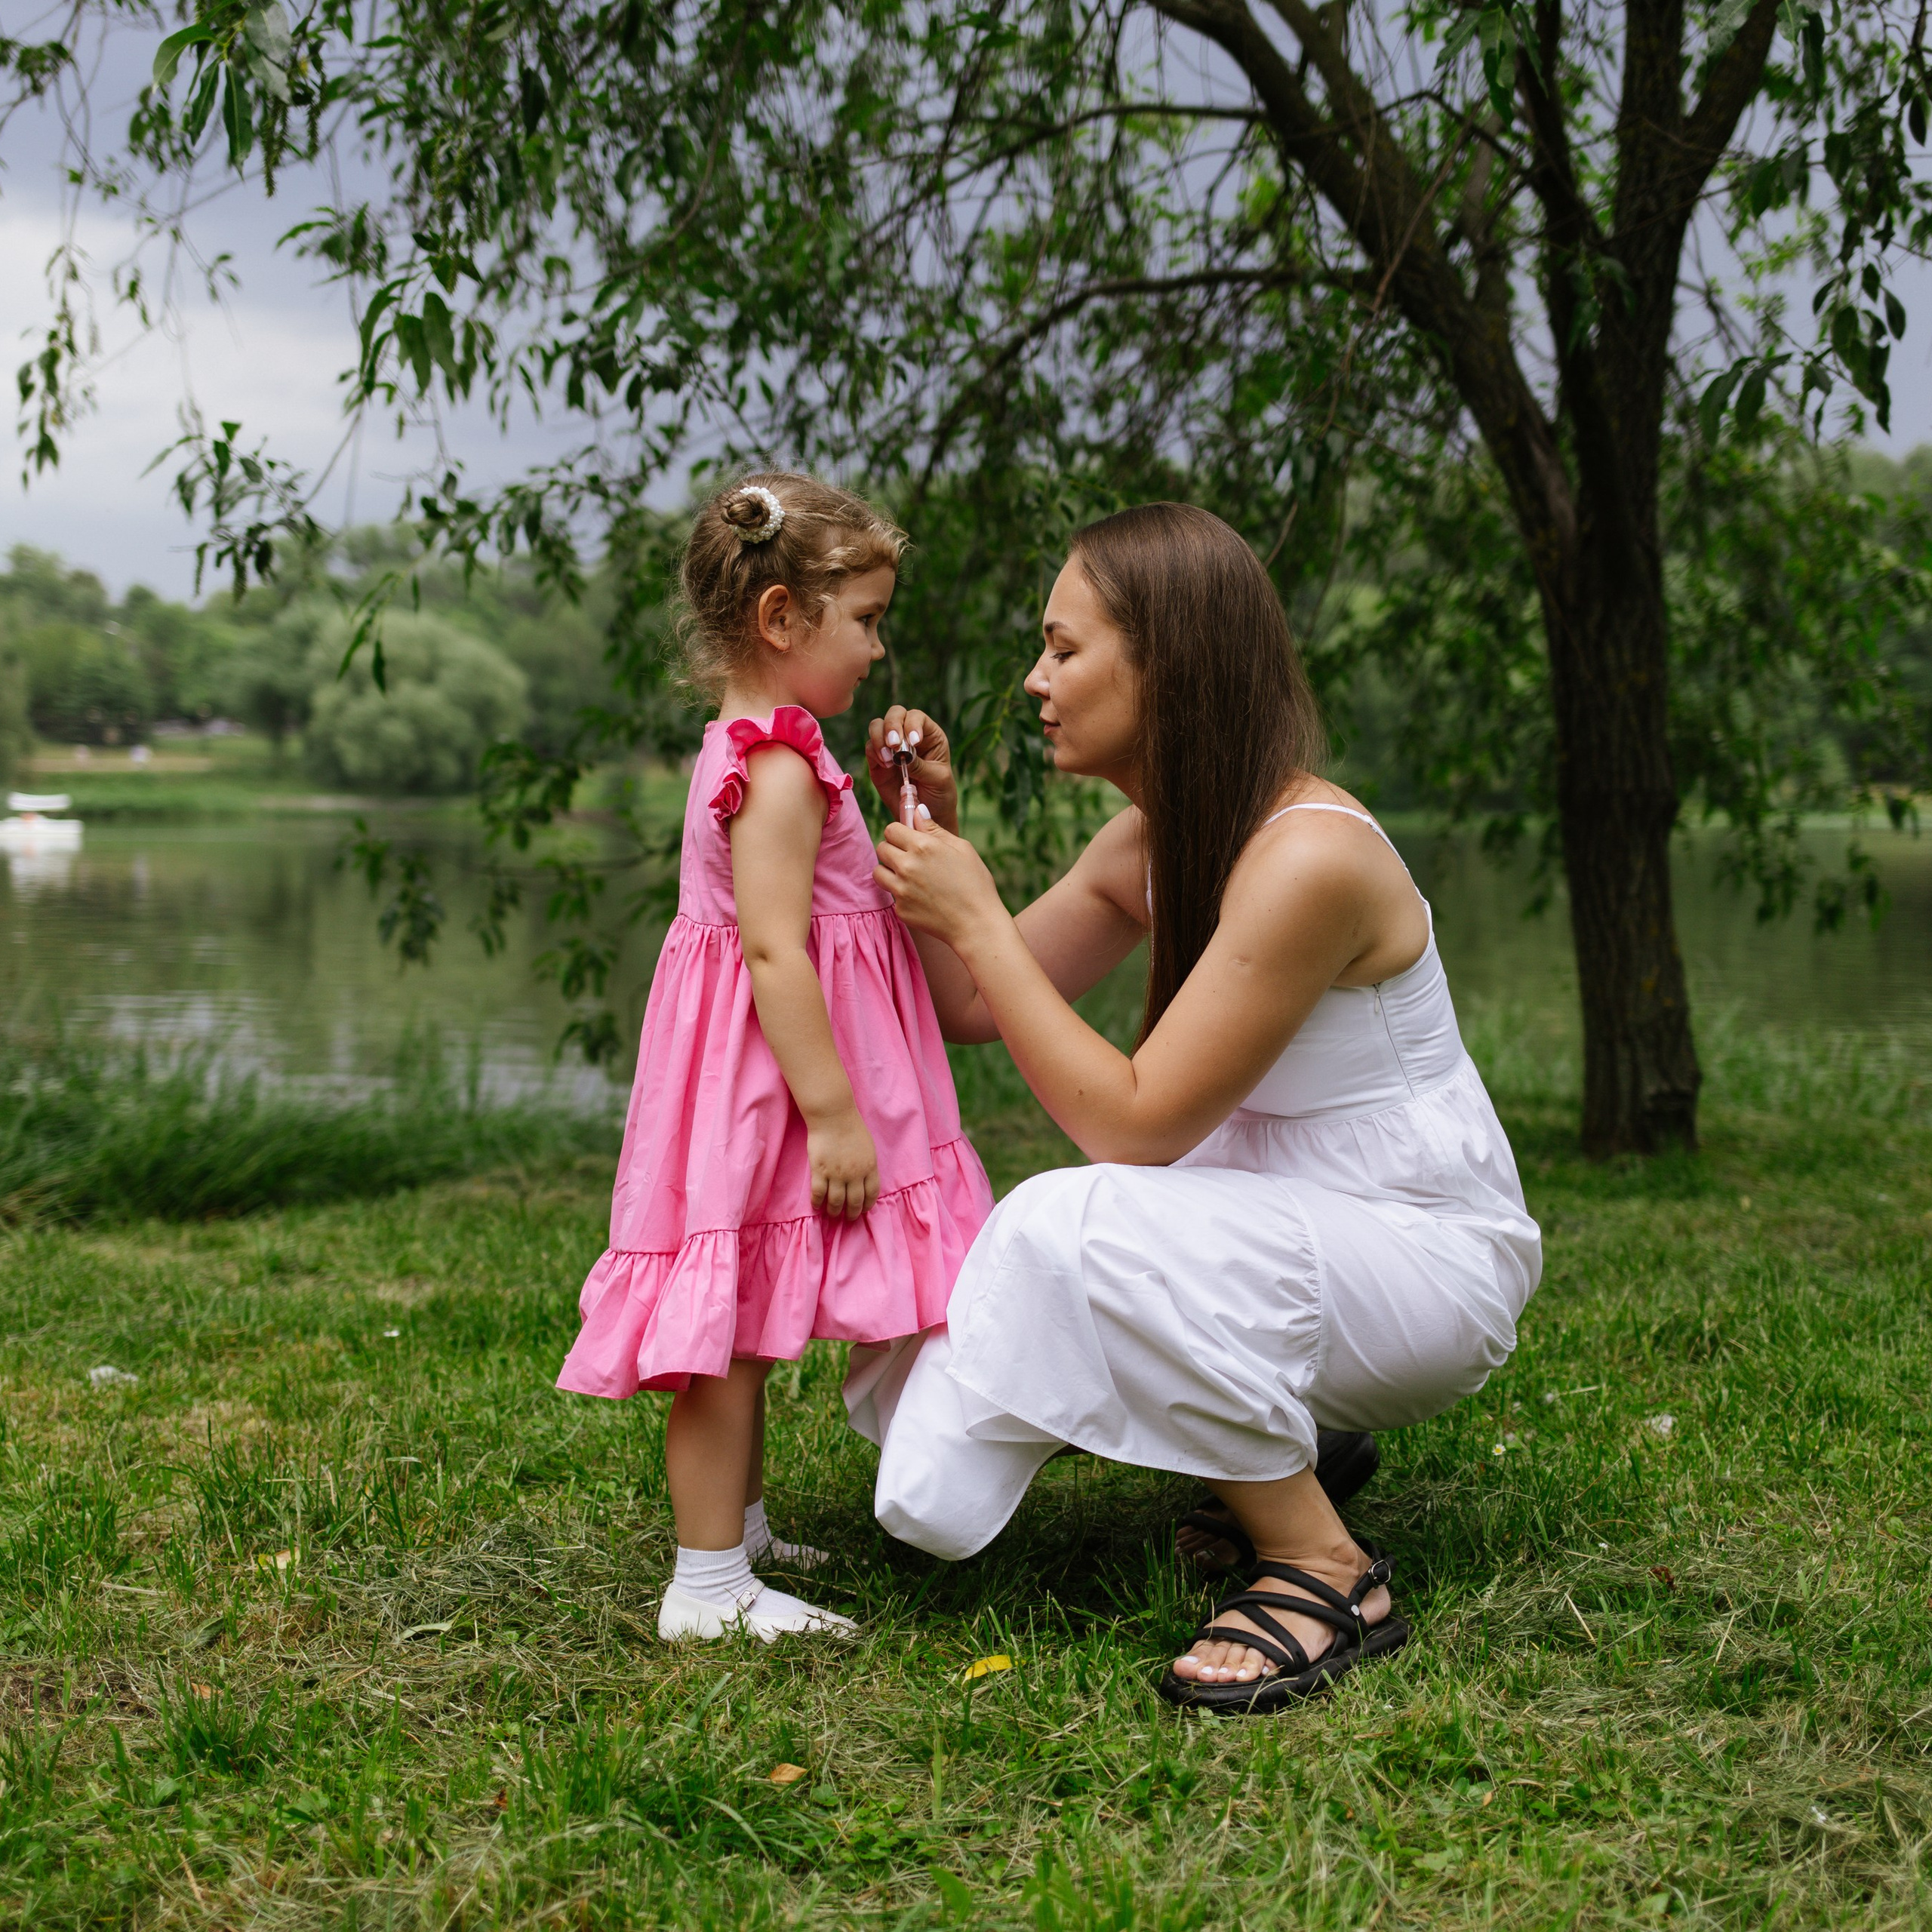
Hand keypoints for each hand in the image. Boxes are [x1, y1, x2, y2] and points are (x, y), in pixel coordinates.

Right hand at [807, 1107, 880, 1220]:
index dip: (868, 1205)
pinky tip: (817, 1206)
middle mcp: (855, 1174)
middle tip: (848, 1217)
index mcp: (870, 1167)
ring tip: (833, 1214)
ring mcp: (837, 1174)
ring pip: (836, 1201)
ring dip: (835, 1211)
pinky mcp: (820, 1171)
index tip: (864, 1210)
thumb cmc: (852, 1127)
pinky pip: (819, 1193)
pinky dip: (817, 1202)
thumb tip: (865, 1178)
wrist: (833, 1116)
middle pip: (855, 1201)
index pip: (872, 1193)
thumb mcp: (868, 1147)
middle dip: (852, 1213)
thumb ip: (867, 1164)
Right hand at [865, 706, 957, 830]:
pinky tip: (886, 766)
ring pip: (877, 726)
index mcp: (929, 735)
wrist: (926, 813)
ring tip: (889, 760)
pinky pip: (870, 747)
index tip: (914, 741)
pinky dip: (874, 753)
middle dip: (892, 725)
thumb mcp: (938, 780)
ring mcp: (891, 746)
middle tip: (894, 745)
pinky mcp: (877, 760)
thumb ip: (921, 766)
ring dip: (880, 739)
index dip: (912, 724)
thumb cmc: (939, 793)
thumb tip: (902, 755)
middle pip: (895, 714)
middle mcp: (908, 735)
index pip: (917, 717)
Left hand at [873, 817, 1005, 949]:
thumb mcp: (962, 849)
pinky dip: (901, 895)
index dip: (900, 833)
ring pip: (878, 872)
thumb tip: (917, 811)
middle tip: (910, 859)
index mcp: (922, 846)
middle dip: (893, 850)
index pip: (891, 829)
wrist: (977, 924)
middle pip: (881, 848)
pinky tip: (921, 898)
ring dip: (890, 872)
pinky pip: (891, 896)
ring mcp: (901, 890)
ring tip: (909, 877)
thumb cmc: (975, 884)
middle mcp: (907, 866)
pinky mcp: (900, 909)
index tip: (909, 840)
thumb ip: (934, 829)